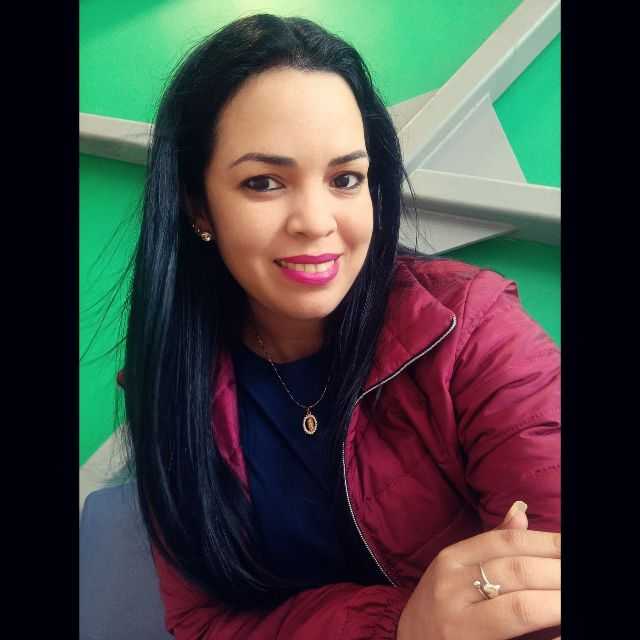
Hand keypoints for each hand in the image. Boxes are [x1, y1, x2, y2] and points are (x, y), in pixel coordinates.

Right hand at [396, 501, 560, 639]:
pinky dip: (547, 637)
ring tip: (574, 598)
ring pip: (520, 607)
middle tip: (578, 570)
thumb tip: (521, 510)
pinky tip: (562, 632)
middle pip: (516, 572)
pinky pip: (515, 638)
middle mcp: (452, 587)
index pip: (504, 542)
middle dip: (556, 572)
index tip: (569, 546)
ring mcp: (459, 623)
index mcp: (451, 559)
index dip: (544, 542)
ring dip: (556, 601)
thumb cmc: (437, 605)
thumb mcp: (455, 569)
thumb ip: (491, 543)